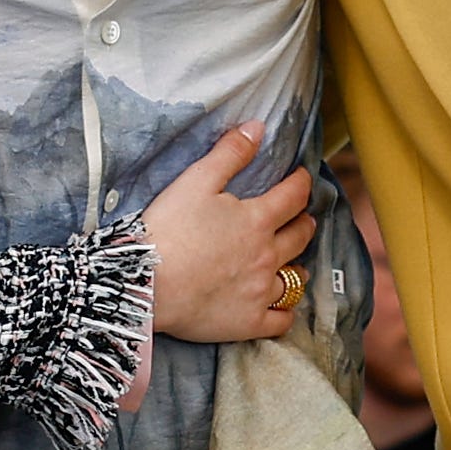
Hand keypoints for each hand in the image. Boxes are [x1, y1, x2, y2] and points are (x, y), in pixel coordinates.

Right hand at [139, 122, 317, 342]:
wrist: (146, 282)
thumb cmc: (168, 228)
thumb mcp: (197, 180)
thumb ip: (230, 153)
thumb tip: (258, 127)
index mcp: (257, 219)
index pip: (293, 196)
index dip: (301, 183)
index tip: (302, 177)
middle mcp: (267, 255)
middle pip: (300, 236)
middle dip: (304, 222)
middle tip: (302, 217)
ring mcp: (260, 291)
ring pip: (295, 279)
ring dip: (297, 266)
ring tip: (293, 261)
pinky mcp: (248, 322)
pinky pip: (281, 321)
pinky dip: (285, 312)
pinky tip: (281, 307)